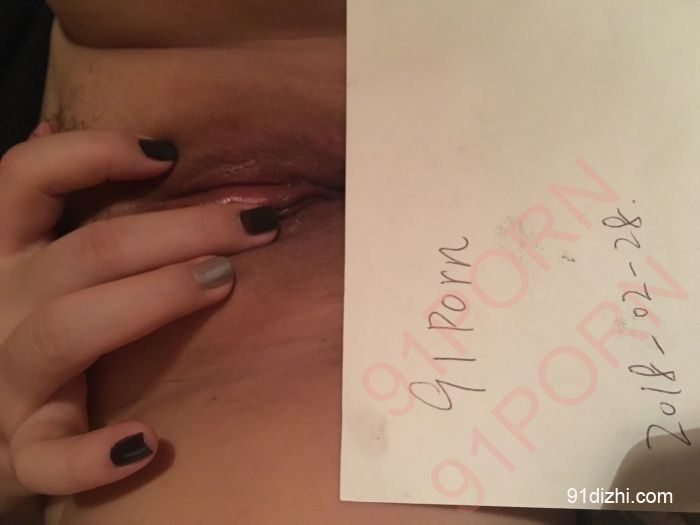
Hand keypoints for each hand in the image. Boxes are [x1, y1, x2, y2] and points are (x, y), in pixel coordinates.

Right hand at [0, 127, 277, 510]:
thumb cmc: (33, 332)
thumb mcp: (27, 262)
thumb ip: (41, 205)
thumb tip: (55, 126)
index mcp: (7, 258)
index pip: (24, 180)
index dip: (90, 155)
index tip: (168, 154)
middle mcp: (1, 308)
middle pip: (87, 252)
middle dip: (178, 229)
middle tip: (254, 223)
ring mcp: (8, 382)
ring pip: (68, 330)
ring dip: (150, 299)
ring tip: (221, 280)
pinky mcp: (22, 450)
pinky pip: (48, 457)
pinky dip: (92, 455)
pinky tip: (146, 442)